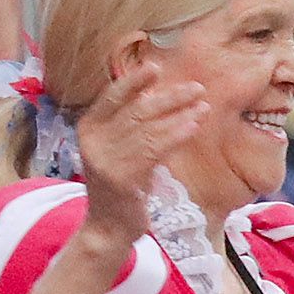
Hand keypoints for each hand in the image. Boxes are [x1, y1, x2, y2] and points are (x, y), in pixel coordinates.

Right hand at [72, 61, 206, 246]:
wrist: (110, 227)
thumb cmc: (122, 187)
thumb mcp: (121, 151)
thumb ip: (131, 127)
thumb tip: (159, 97)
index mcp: (89, 128)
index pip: (112, 97)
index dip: (133, 81)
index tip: (155, 66)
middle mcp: (93, 139)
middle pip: (136, 110)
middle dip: (168, 96)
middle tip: (196, 87)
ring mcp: (105, 158)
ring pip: (149, 128)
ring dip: (180, 114)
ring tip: (204, 106)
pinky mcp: (121, 176)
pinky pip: (155, 149)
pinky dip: (176, 134)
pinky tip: (194, 126)